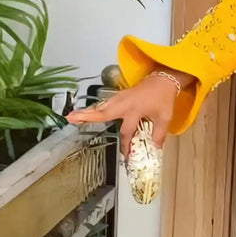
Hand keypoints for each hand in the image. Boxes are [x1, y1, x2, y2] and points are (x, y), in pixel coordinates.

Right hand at [65, 70, 187, 157]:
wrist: (163, 80)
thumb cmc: (163, 99)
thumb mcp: (164, 118)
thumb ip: (159, 133)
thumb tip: (155, 148)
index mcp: (135, 110)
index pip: (126, 132)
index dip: (125, 145)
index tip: (125, 156)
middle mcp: (124, 104)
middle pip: (103, 113)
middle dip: (88, 117)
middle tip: (71, 119)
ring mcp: (120, 98)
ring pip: (101, 107)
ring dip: (87, 112)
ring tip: (71, 117)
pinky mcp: (119, 96)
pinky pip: (105, 104)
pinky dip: (95, 108)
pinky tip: (85, 113)